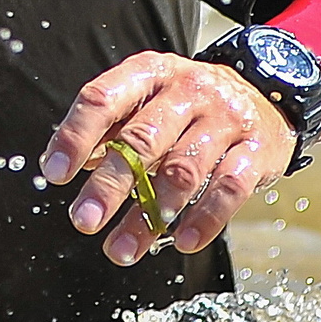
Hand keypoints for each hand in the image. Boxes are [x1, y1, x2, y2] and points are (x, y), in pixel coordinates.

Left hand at [38, 51, 297, 265]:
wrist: (267, 92)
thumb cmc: (189, 105)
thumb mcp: (149, 99)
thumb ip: (109, 128)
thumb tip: (58, 164)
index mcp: (151, 72)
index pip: (104, 98)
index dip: (76, 136)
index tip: (53, 174)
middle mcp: (188, 89)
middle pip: (142, 139)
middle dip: (109, 185)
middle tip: (83, 221)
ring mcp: (226, 117)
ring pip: (183, 169)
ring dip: (149, 215)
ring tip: (121, 249)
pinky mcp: (257, 149)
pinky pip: (229, 188)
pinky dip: (203, 219)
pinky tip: (180, 242)